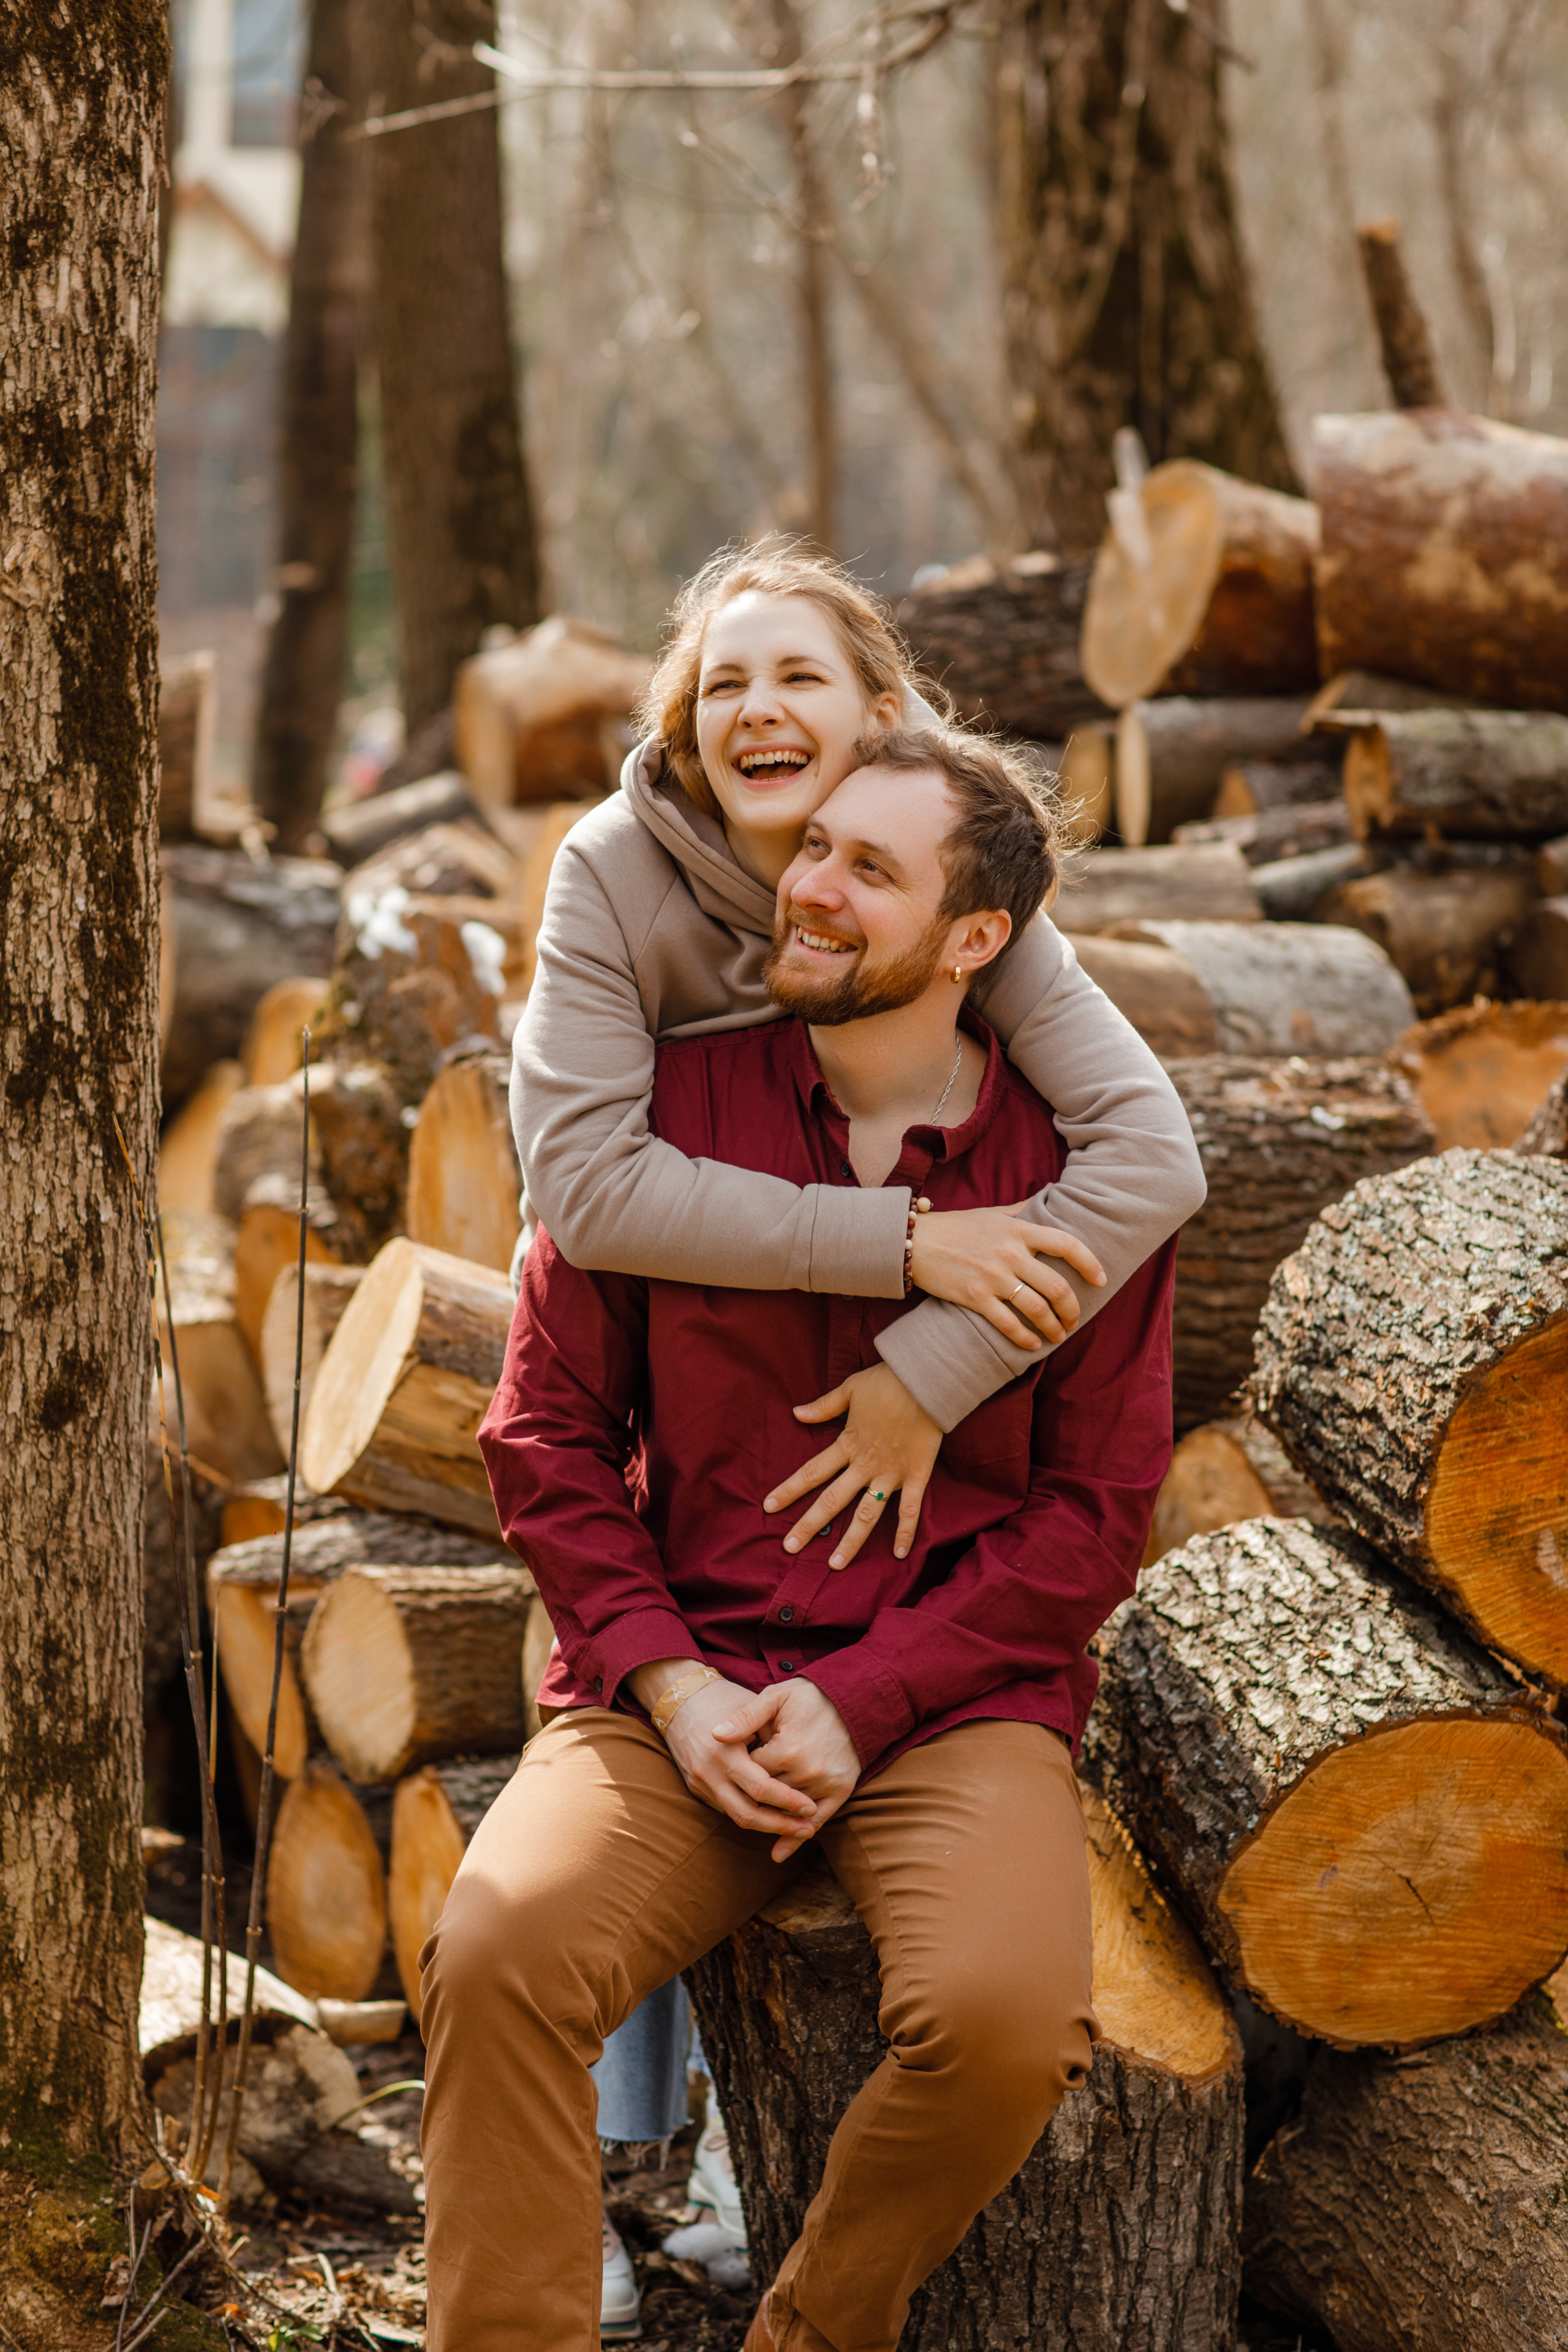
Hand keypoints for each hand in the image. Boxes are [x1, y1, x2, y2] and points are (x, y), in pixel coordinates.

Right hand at [631, 1663, 818, 1840]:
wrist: (680, 1697)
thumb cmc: (724, 1698)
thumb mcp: (752, 1710)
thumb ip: (773, 1739)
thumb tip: (801, 1768)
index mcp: (725, 1751)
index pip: (761, 1789)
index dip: (788, 1801)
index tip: (811, 1807)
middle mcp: (709, 1772)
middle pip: (748, 1814)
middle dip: (780, 1825)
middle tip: (807, 1829)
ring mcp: (699, 1782)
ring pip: (736, 1817)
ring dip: (766, 1826)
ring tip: (794, 1827)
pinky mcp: (695, 1787)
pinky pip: (725, 1808)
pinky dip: (749, 1813)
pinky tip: (770, 1814)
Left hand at [712, 1681, 859, 1861]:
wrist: (854, 1699)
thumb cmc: (809, 1696)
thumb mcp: (775, 1697)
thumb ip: (745, 1718)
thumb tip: (715, 1735)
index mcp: (786, 1750)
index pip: (750, 1773)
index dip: (740, 1769)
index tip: (736, 1761)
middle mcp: (807, 1772)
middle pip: (767, 1795)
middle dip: (752, 1793)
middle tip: (739, 1787)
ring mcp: (825, 1784)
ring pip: (787, 1811)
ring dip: (770, 1815)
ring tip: (750, 1817)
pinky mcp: (841, 1790)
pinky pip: (817, 1820)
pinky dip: (796, 1838)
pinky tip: (778, 1853)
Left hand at [764, 1362, 940, 1568]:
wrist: (927, 1379)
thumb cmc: (887, 1381)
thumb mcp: (850, 1389)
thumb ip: (823, 1406)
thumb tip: (796, 1413)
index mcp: (847, 1444)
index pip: (811, 1472)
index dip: (789, 1490)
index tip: (768, 1506)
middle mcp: (865, 1465)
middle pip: (831, 1501)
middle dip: (808, 1525)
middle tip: (789, 1547)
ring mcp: (890, 1474)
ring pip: (866, 1515)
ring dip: (851, 1541)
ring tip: (834, 1565)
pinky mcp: (916, 1475)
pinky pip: (909, 1509)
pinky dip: (905, 1532)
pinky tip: (898, 1554)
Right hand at [908, 1204, 1104, 1347]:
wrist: (915, 1241)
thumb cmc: (956, 1227)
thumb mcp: (993, 1212)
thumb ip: (1023, 1208)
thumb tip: (1052, 1192)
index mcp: (1019, 1230)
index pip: (1066, 1244)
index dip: (1090, 1263)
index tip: (1101, 1279)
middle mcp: (1010, 1253)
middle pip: (1057, 1286)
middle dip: (1072, 1309)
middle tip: (1074, 1319)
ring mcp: (993, 1277)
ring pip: (1037, 1309)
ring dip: (1054, 1327)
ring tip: (1059, 1335)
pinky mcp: (975, 1297)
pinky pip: (1009, 1324)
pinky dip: (1026, 1338)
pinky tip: (1033, 1344)